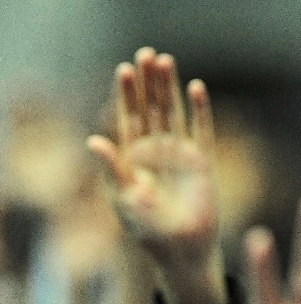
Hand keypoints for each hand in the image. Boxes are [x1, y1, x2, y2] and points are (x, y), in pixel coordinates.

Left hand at [87, 47, 224, 303]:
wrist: (183, 249)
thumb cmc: (148, 229)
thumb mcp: (123, 198)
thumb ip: (111, 169)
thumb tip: (92, 140)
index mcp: (133, 158)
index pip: (128, 118)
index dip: (126, 95)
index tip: (124, 70)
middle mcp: (156, 151)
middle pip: (151, 108)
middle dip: (148, 83)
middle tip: (147, 54)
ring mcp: (180, 154)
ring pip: (174, 112)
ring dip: (169, 88)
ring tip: (166, 61)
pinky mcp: (203, 161)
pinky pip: (202, 129)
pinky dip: (200, 109)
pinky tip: (196, 88)